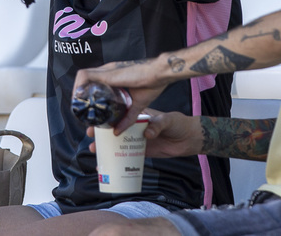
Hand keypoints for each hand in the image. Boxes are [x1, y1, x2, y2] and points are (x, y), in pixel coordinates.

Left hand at [74, 58, 169, 132]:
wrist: (158, 73)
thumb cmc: (152, 84)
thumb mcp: (137, 106)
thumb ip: (128, 118)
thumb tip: (117, 132)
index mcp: (115, 78)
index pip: (96, 84)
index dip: (89, 96)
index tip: (89, 109)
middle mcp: (108, 72)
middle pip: (87, 81)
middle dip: (81, 96)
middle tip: (82, 110)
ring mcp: (106, 71)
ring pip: (83, 77)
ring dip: (78, 91)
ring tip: (78, 106)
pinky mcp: (106, 73)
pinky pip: (85, 76)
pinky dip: (79, 86)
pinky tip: (79, 98)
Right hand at [87, 108, 202, 158]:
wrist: (189, 139)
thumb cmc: (178, 124)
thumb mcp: (168, 120)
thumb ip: (158, 125)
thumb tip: (148, 133)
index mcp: (139, 114)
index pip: (119, 114)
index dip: (106, 118)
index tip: (96, 122)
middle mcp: (135, 127)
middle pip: (114, 130)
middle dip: (101, 135)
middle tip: (91, 140)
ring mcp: (137, 140)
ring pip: (117, 144)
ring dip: (105, 148)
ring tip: (94, 152)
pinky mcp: (142, 152)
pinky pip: (126, 156)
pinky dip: (116, 161)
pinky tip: (107, 166)